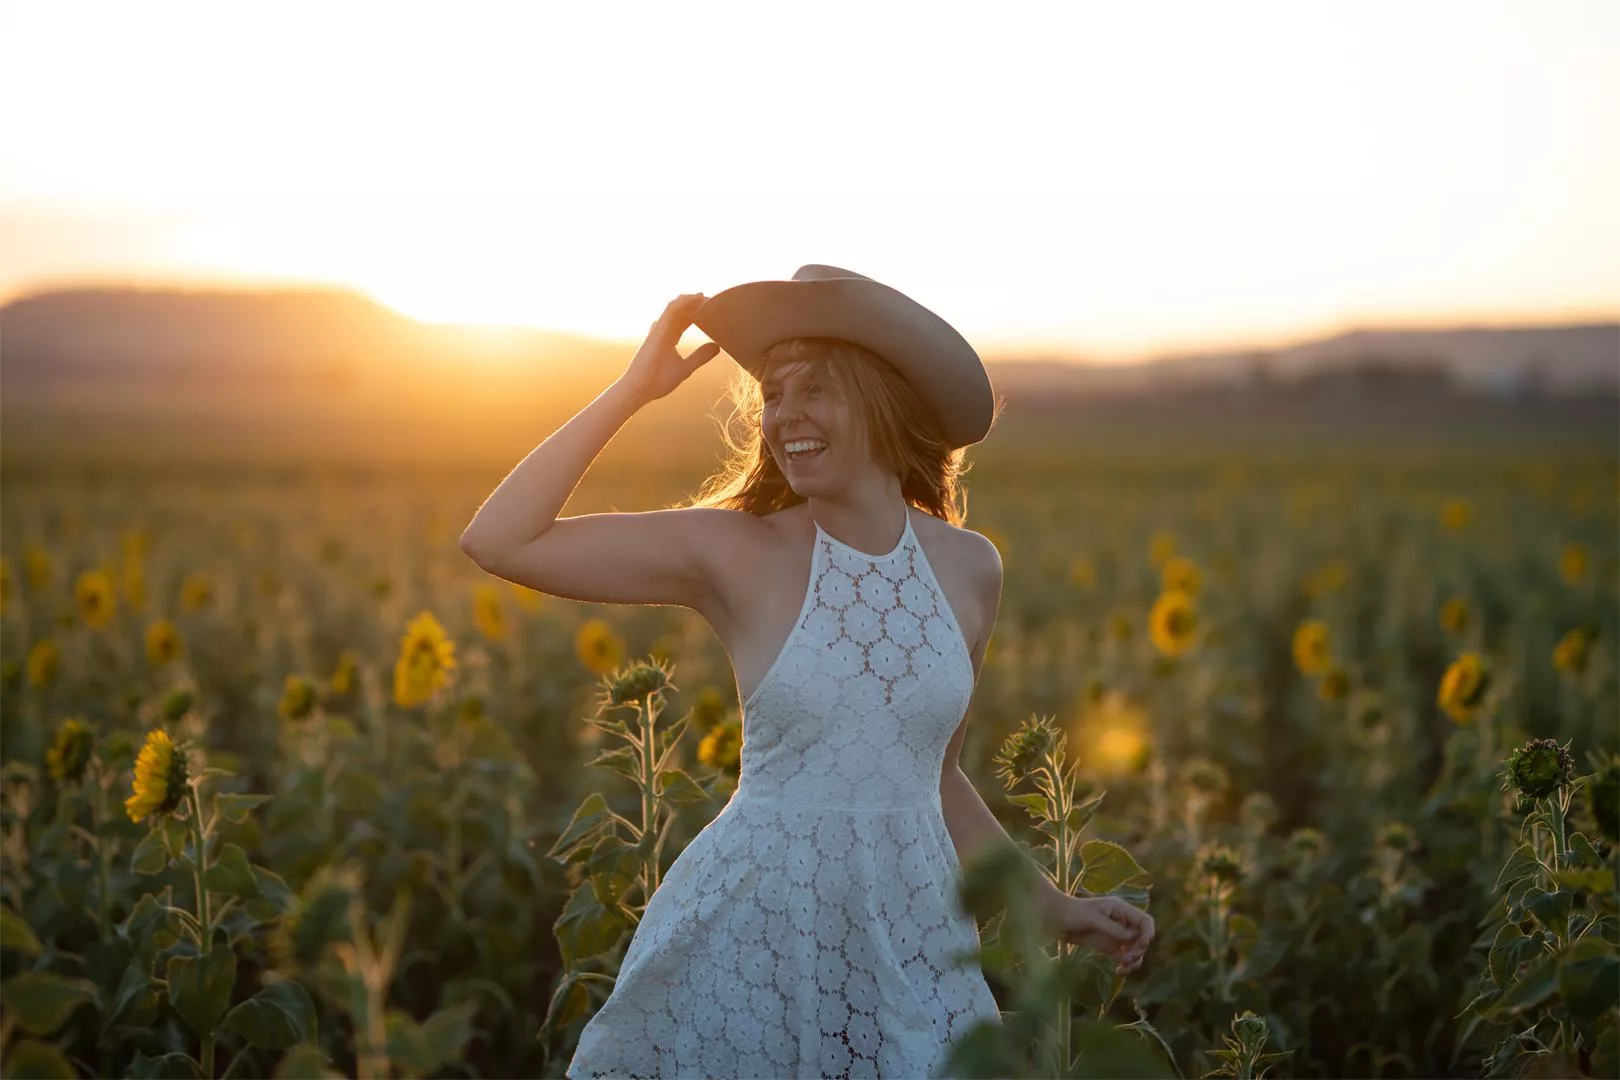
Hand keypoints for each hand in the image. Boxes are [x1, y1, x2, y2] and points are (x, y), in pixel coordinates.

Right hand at [619, 293, 721, 403]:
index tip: (712, 308)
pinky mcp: (656, 331)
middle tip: (711, 299)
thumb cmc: (657, 381)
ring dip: (689, 300)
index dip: (697, 314)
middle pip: (681, 312)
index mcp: (669, 339)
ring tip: (704, 295)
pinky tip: (694, 298)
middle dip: (695, 304)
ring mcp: (659, 330)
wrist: (640, 389)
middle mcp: (663, 332)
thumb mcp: (686, 368)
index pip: (684, 321)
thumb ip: (700, 356)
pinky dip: (681, 303)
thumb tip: (716, 346)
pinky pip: (669, 312)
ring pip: (675, 308)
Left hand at [1038, 891, 1153, 974]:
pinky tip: (1118, 971)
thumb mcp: (1092, 918)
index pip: (1145, 921)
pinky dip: (1126, 966)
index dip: (1148, 933)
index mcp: (1121, 910)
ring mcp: (1117, 935)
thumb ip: (1112, 928)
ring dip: (1134, 961)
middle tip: (1126, 959)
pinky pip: (1125, 957)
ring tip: (1122, 968)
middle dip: (1139, 950)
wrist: (1054, 919)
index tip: (1140, 945)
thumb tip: (1131, 937)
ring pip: (1136, 950)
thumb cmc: (1071, 912)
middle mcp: (1123, 922)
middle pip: (1143, 938)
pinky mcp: (1111, 947)